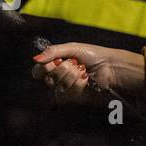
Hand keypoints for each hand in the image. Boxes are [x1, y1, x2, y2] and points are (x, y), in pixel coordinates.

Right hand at [30, 43, 145, 99]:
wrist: (111, 65)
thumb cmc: (93, 55)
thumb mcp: (72, 48)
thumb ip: (52, 51)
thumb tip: (35, 58)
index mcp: (55, 65)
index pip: (37, 72)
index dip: (43, 68)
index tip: (55, 60)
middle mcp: (58, 78)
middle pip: (47, 79)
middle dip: (61, 69)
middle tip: (73, 63)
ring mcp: (67, 89)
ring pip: (57, 87)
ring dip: (71, 75)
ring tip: (82, 70)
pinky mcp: (76, 97)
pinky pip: (69, 93)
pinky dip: (78, 83)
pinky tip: (86, 78)